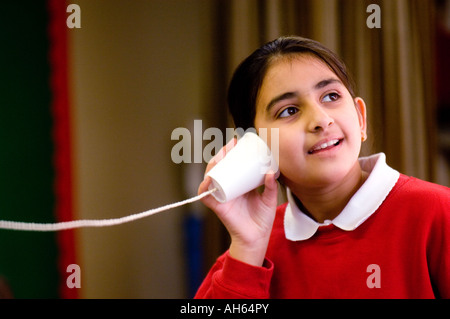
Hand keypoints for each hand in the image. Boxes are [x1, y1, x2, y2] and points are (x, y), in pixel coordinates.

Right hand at [198, 138, 278, 266]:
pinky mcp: (217, 206)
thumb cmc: (262, 219)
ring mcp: (221, 197)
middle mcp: (227, 189)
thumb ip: (271, 186)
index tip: (238, 142)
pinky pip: (205, 196)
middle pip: (219, 168)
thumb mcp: (269, 199)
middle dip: (221, 155)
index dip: (231, 153)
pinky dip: (205, 187)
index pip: (231, 165)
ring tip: (221, 157)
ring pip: (211, 177)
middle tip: (230, 145)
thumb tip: (270, 171)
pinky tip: (209, 178)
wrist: (257, 238)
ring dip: (212, 165)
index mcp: (238, 185)